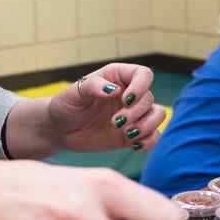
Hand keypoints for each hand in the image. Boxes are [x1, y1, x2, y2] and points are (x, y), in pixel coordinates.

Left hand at [48, 63, 165, 153]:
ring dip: (147, 126)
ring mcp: (133, 115)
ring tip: (126, 134)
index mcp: (118, 78)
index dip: (141, 86)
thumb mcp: (74, 92)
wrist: (61, 129)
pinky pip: (153, 136)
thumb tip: (113, 90)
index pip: (143, 74)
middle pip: (150, 98)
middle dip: (136, 112)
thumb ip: (93, 86)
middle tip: (115, 122)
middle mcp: (130, 94)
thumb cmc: (66, 104)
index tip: (126, 99)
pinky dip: (148, 141)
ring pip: (158, 115)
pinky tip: (133, 145)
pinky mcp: (132, 134)